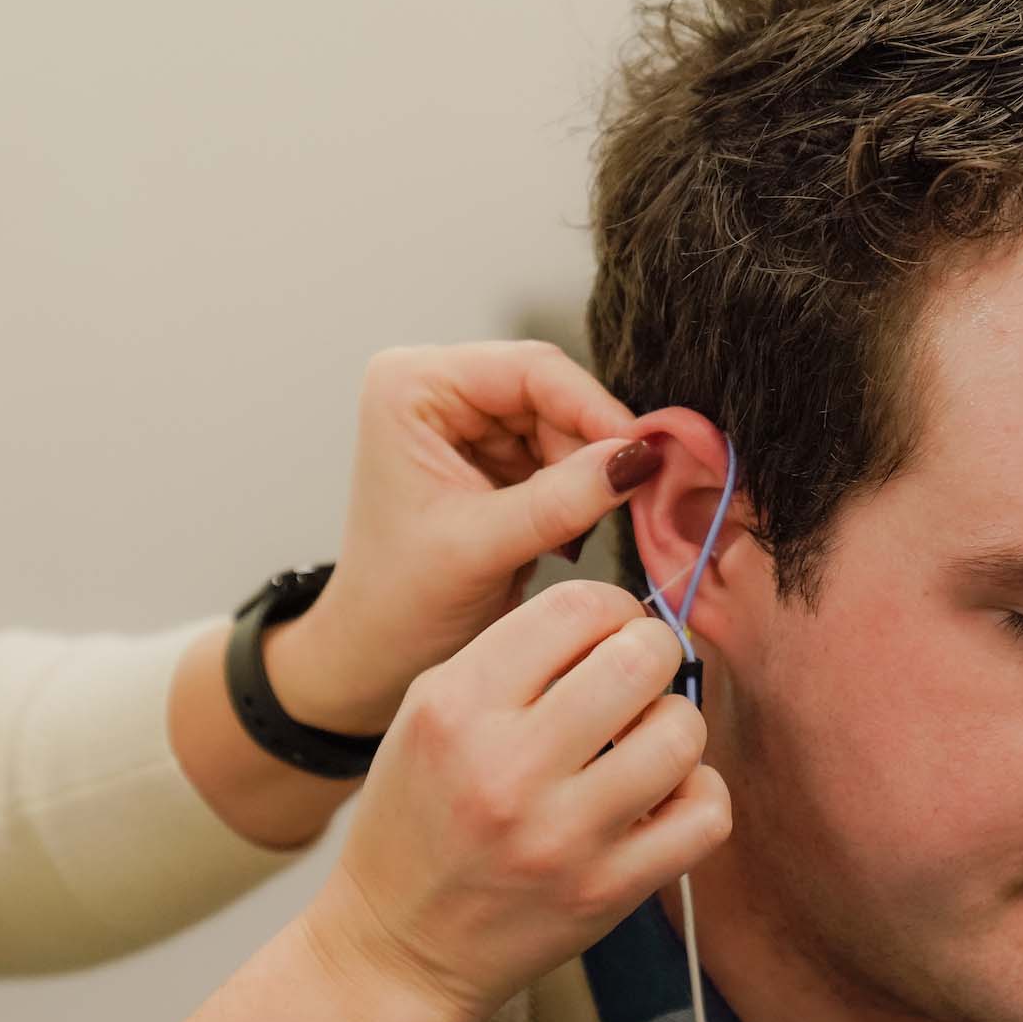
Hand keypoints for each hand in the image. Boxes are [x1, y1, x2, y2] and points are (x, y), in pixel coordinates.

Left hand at [263, 343, 661, 735]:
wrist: (377, 653)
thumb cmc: (398, 602)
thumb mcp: (479, 547)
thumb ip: (560, 501)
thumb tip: (638, 458)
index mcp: (414, 386)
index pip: (529, 368)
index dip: (593, 407)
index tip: (644, 454)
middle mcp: (440, 389)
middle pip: (553, 394)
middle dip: (590, 449)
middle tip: (620, 503)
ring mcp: (468, 421)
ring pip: (565, 426)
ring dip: (584, 479)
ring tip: (569, 537)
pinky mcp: (492, 456)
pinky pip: (562, 456)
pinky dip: (576, 494)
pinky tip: (561, 537)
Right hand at [302, 580, 731, 1021]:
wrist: (397, 948)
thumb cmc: (417, 821)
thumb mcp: (428, 715)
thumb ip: (512, 658)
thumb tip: (618, 621)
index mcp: (457, 706)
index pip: (578, 608)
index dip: (613, 608)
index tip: (610, 634)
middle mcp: (510, 765)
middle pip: (641, 659)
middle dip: (653, 655)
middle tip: (637, 680)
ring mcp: (563, 834)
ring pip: (682, 732)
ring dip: (675, 726)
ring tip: (643, 743)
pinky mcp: (607, 890)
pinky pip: (706, 813)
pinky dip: (697, 794)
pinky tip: (661, 798)